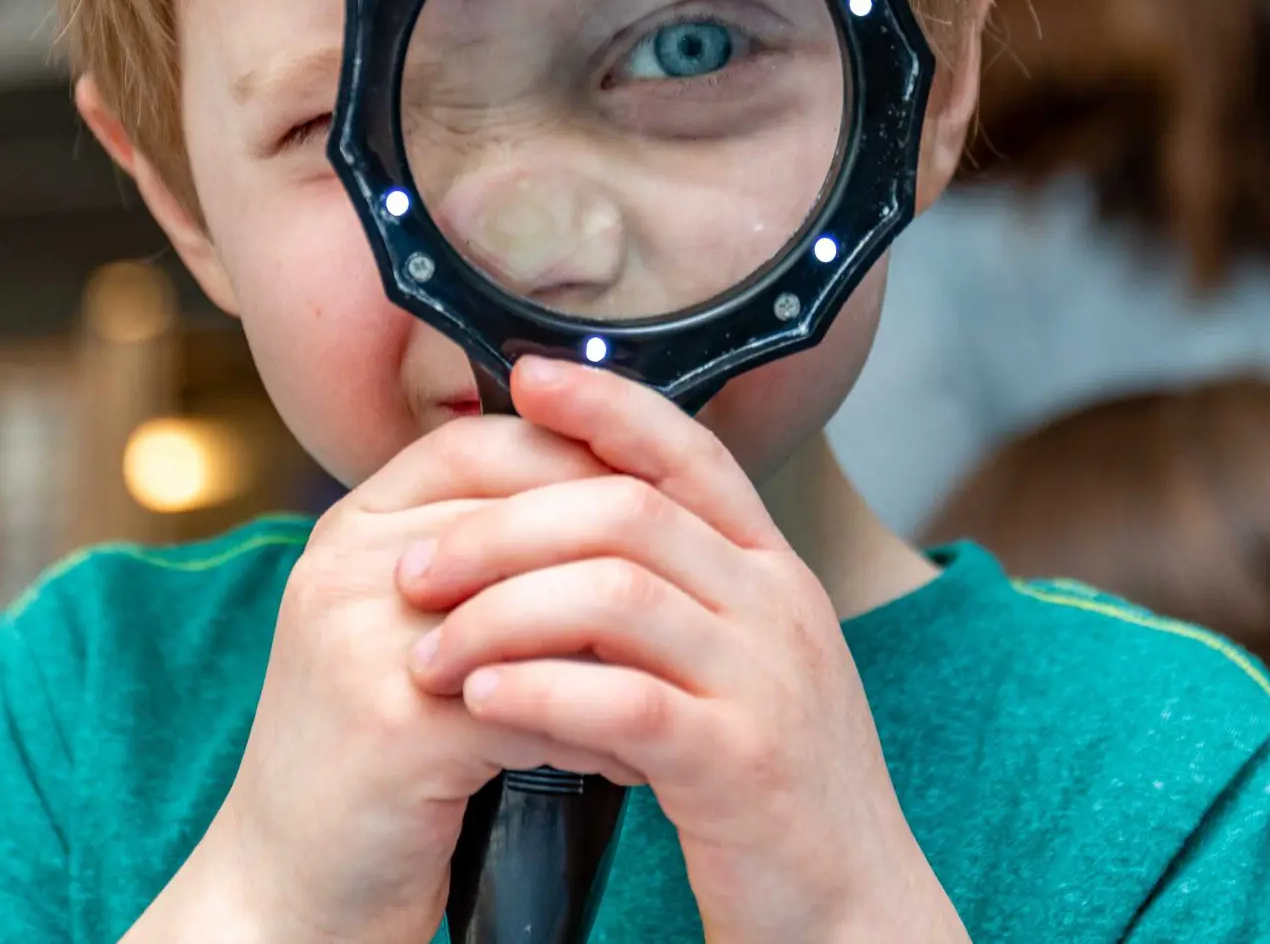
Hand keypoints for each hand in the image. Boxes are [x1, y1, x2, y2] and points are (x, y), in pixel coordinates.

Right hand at [144, 414, 644, 943]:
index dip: (577, 457)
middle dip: (615, 559)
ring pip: (537, 607)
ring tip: (669, 684)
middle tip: (685, 600)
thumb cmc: (368, 757)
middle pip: (517, 513)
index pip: (480, 443)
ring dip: (617, 651)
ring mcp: (361, 641)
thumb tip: (612, 507)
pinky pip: (532, 703)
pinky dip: (593, 731)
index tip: (657, 505)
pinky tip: (628, 758)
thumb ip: (472, 564)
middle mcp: (346, 567)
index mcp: (353, 530)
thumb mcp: (400, 633)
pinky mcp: (391, 727)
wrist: (289, 884)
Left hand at [398, 358, 969, 943]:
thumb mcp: (734, 666)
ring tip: (428, 651)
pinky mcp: (742, 766)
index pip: (687, 451)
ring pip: (616, 596)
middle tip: (416, 570)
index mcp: (771, 572)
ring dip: (500, 614)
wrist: (853, 914)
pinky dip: (539, 693)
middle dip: (503, 529)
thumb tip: (556, 531)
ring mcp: (768, 683)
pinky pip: (625, 702)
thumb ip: (669, 594)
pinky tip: (480, 702)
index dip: (606, 404)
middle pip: (628, 512)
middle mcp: (779, 607)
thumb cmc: (764, 787)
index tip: (522, 380)